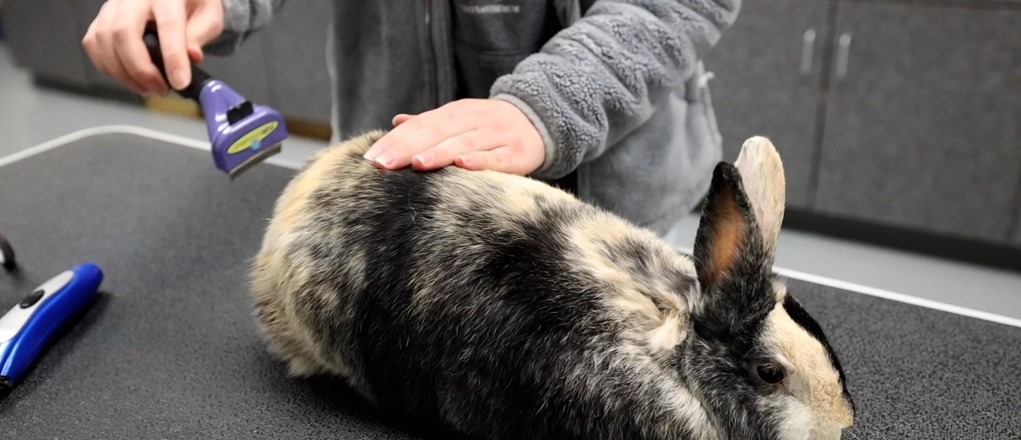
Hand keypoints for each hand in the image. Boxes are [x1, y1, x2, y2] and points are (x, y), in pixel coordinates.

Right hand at [82, 0, 223, 95]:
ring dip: (123, 72)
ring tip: (147, 87)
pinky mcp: (102, 17)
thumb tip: (191, 56)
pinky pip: (94, 43)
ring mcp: (115, 6)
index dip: (173, 57)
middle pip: (123, 32)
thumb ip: (199, 35)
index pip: (168, 25)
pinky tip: (128, 77)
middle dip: (140, 69)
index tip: (180, 82)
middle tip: (159, 89)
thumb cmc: (193, 4)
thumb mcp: (208, 16)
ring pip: (104, 39)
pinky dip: (107, 66)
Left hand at [363, 99, 545, 175]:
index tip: (371, 158)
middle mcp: (473, 120)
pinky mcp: (517, 152)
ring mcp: (495, 135)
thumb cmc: (491, 127)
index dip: (395, 141)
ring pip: (464, 143)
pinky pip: (497, 157)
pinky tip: (462, 166)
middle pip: (436, 133)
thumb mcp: (460, 119)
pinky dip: (480, 161)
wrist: (540, 121)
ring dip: (439, 153)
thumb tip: (396, 121)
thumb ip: (429, 123)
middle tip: (382, 164)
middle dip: (407, 148)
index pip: (420, 126)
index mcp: (455, 113)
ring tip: (416, 163)